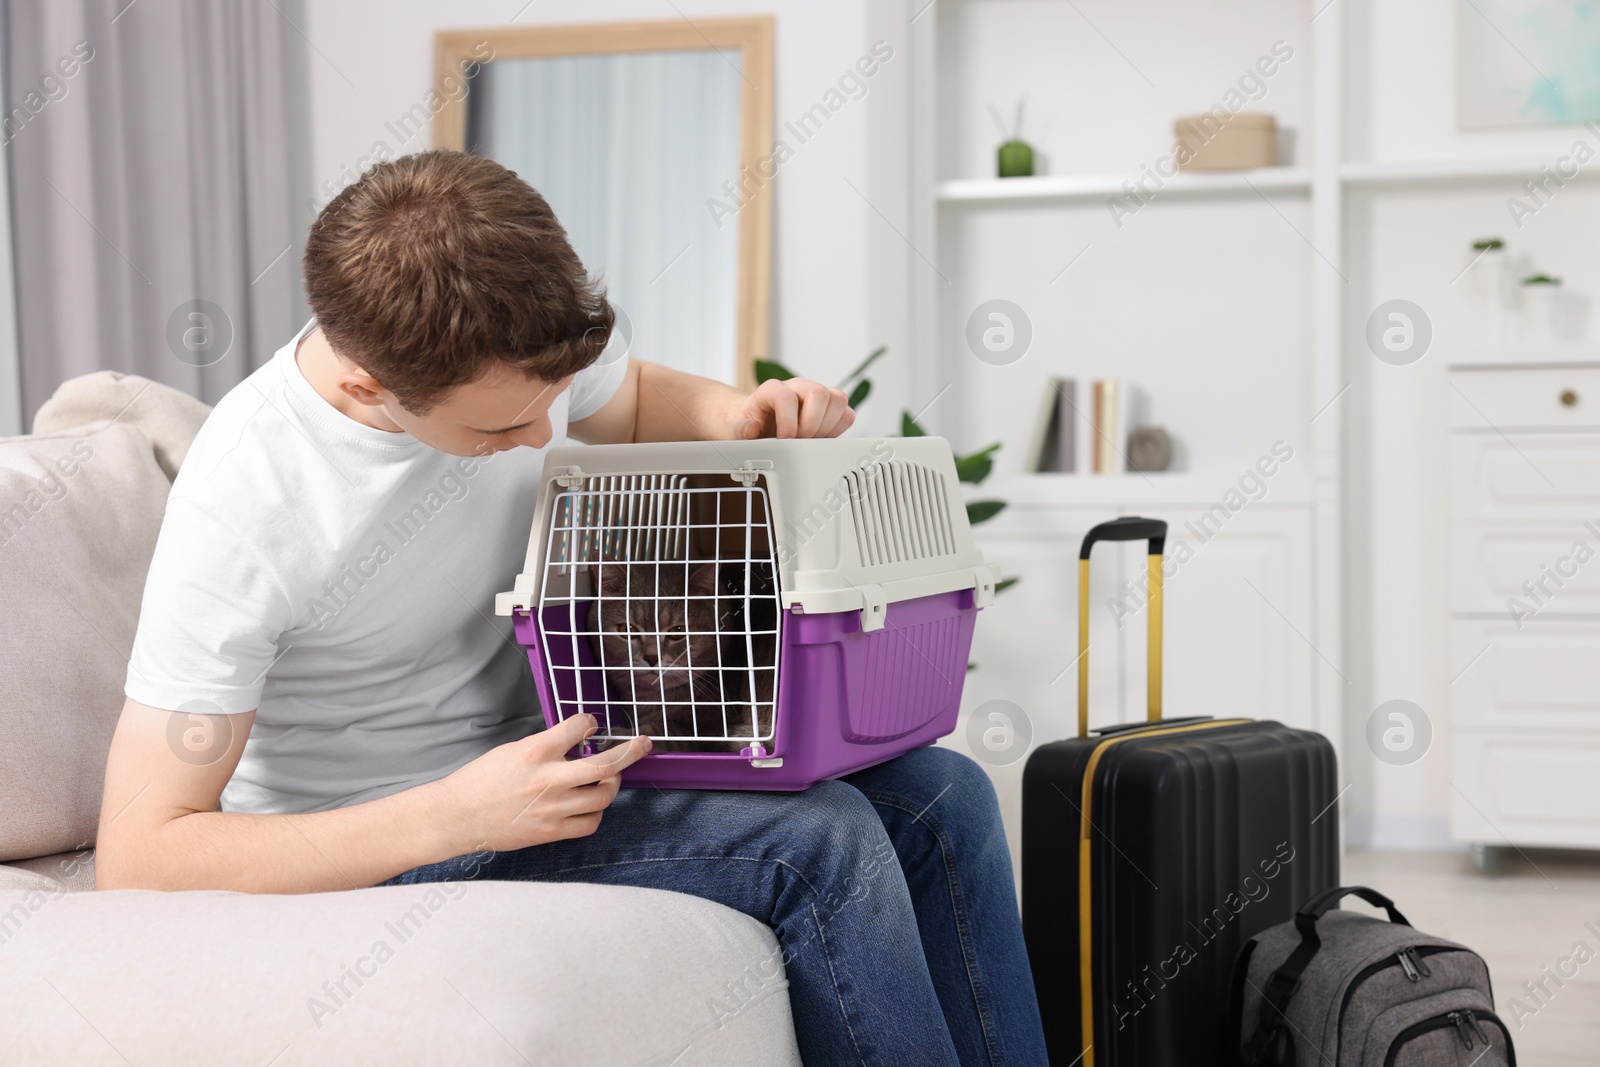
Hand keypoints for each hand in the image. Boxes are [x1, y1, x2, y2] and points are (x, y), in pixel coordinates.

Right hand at [433, 714, 649, 854]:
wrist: (458, 816)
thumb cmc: (480, 781)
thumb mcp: (512, 749)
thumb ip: (546, 746)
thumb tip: (577, 742)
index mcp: (535, 752)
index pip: (578, 728)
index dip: (590, 723)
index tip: (592, 725)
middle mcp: (548, 779)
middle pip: (605, 766)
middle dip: (631, 752)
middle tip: (643, 744)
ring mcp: (552, 808)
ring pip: (603, 796)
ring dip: (611, 784)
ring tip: (608, 778)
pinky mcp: (551, 832)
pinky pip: (590, 823)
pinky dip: (595, 813)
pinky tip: (589, 805)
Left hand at [732, 378, 854, 439]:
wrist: (760, 424)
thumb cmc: (751, 425)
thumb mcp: (738, 428)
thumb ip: (741, 428)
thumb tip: (751, 428)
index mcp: (774, 389)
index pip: (787, 396)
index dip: (788, 421)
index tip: (784, 439)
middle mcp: (798, 387)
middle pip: (818, 393)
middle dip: (811, 423)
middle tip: (801, 440)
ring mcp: (817, 396)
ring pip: (838, 399)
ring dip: (828, 426)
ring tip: (811, 441)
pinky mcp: (831, 409)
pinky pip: (848, 414)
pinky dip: (838, 430)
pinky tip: (821, 440)